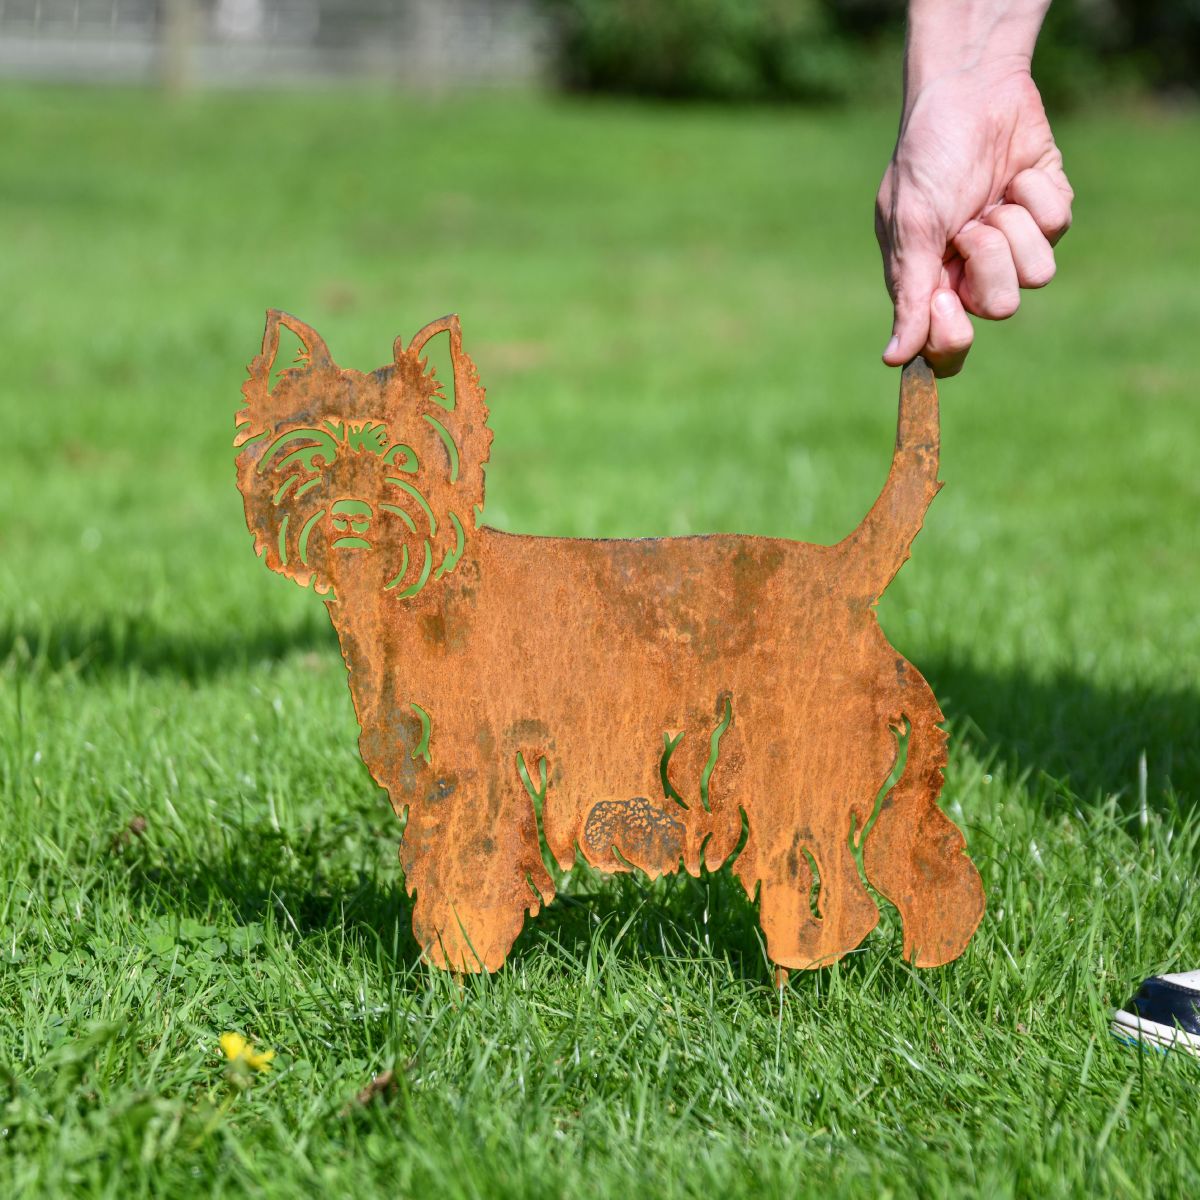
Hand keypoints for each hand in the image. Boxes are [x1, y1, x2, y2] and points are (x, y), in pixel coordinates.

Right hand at [876, 62, 1072, 375]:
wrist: (971, 90)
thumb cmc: (927, 160)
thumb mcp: (912, 229)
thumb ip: (908, 296)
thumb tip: (895, 358)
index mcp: (928, 284)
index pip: (947, 348)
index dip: (952, 336)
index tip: (945, 298)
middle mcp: (970, 272)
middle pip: (999, 308)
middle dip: (987, 262)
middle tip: (968, 228)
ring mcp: (1012, 245)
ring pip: (1037, 275)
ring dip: (1013, 228)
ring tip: (991, 198)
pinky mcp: (1046, 215)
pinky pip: (1057, 229)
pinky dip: (1036, 196)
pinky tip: (1017, 175)